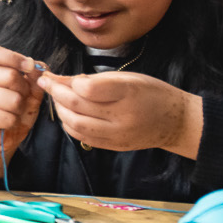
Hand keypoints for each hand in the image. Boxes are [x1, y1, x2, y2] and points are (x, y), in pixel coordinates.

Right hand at [0, 44, 45, 178]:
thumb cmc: (12, 106)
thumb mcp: (28, 88)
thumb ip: (35, 75)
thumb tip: (39, 68)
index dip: (13, 58)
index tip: (28, 67)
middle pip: (11, 76)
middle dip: (24, 90)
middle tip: (21, 95)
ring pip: (12, 99)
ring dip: (19, 108)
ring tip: (13, 109)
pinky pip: (7, 117)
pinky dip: (13, 121)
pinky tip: (6, 120)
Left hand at [39, 69, 202, 158]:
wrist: (175, 122)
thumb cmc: (151, 93)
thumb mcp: (128, 77)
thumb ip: (95, 80)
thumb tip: (62, 79)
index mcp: (128, 92)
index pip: (88, 90)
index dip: (69, 82)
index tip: (60, 76)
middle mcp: (122, 116)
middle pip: (77, 106)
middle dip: (55, 93)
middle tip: (46, 83)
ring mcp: (118, 134)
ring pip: (76, 125)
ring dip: (60, 110)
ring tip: (56, 98)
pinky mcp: (114, 146)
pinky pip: (83, 137)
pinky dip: (69, 125)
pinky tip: (67, 114)